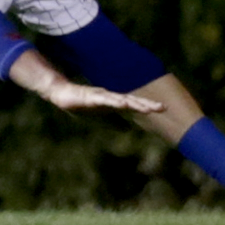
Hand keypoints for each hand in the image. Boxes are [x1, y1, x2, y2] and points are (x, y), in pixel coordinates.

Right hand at [40, 81, 165, 113]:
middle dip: (147, 104)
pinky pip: (105, 99)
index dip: (147, 106)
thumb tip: (127, 129)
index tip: (163, 108)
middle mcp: (110, 97)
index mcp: (113, 102)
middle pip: (132, 100)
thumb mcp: (99, 118)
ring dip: (135, 104)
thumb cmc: (80, 104)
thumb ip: (113, 122)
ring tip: (147, 108)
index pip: (133, 104)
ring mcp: (101, 96)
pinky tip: (123, 103)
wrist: (61, 94)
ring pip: (121, 100)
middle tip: (163, 107)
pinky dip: (115, 101)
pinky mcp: (91, 96)